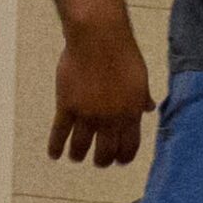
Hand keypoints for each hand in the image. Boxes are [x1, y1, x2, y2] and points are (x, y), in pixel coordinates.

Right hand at [50, 18, 152, 166]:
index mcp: (131, 113)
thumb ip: (142, 98)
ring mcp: (87, 115)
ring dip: (79, 156)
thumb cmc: (123, 54)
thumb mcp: (140, 78)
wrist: (99, 40)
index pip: (129, 146)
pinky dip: (56, 146)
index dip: (124, 157)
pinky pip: (59, 133)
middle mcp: (110, 119)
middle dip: (102, 160)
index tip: (120, 161)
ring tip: (76, 158)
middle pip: (105, 151)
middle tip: (99, 162)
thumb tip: (149, 108)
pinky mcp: (67, 107)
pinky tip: (54, 154)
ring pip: (81, 147)